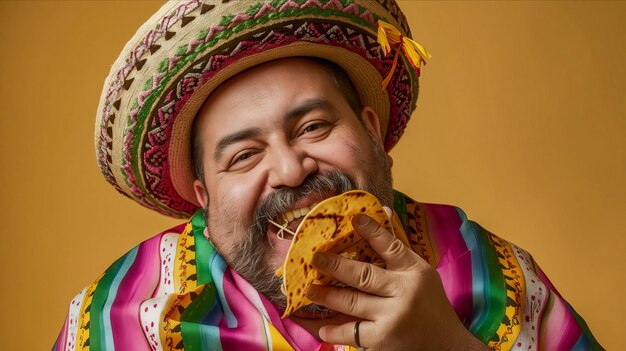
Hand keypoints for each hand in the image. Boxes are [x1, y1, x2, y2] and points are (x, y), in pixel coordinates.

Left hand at [305, 212, 487, 350]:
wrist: (445, 346)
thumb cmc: (430, 304)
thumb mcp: (422, 273)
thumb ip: (398, 249)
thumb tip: (382, 212)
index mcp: (414, 274)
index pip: (390, 247)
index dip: (372, 231)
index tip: (355, 218)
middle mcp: (402, 295)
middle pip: (364, 276)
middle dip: (335, 266)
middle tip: (315, 258)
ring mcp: (390, 321)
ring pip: (352, 305)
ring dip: (327, 297)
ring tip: (308, 290)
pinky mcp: (381, 342)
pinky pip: (350, 334)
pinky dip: (333, 331)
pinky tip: (320, 326)